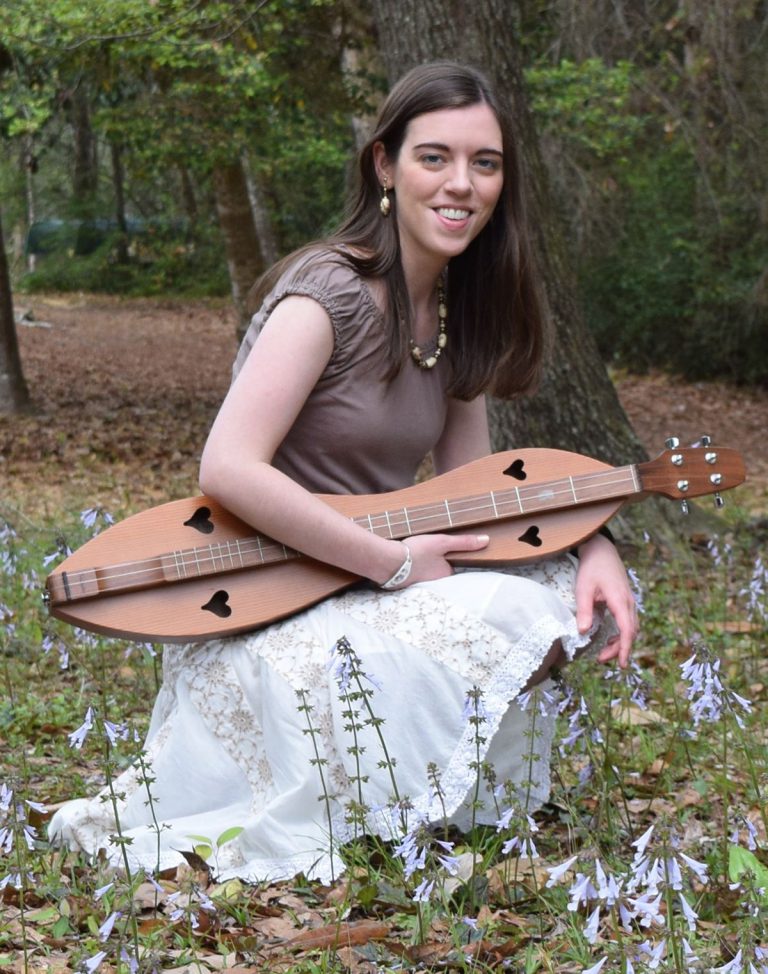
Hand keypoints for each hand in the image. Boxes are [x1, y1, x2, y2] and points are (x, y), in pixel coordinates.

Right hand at [393, 533, 489, 587]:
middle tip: (429, 553)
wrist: (387, 561)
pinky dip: (412, 570)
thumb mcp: (442, 542)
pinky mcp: (406, 584)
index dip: (451, 558)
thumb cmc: (416, 552)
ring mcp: (420, 586)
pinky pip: (414, 576)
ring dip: (424, 567)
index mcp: (446, 575)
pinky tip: (408, 562)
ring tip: (419, 557)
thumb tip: (486, 541)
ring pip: (427, 575)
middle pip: (440, 572)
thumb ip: (464, 542)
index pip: (454, 568)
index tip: (446, 552)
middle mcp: (435, 584)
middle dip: (436, 564)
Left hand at [574, 533, 637, 667]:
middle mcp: (628, 603)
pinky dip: (621, 633)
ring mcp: (629, 601)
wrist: (601, 550)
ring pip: (631, 628)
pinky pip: (628, 621)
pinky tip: (610, 638)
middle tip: (601, 660)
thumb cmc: (592, 568)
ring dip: (620, 642)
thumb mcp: (583, 589)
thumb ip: (584, 610)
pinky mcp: (625, 601)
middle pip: (630, 632)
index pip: (627, 630)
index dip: (624, 648)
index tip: (621, 664)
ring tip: (604, 653)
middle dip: (618, 649)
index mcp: (620, 600)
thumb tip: (582, 632)